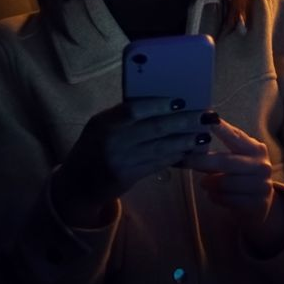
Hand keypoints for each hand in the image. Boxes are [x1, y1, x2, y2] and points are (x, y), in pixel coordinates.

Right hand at [52, 97, 211, 227]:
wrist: (77, 183)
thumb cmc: (93, 146)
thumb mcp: (100, 125)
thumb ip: (124, 115)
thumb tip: (162, 104)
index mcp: (104, 121)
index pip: (135, 108)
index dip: (161, 104)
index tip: (183, 101)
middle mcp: (112, 140)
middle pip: (155, 128)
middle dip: (184, 122)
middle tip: (206, 117)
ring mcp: (120, 160)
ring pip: (160, 148)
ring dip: (185, 141)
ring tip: (203, 135)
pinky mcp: (128, 177)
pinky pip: (158, 164)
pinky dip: (175, 157)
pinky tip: (189, 151)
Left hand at [184, 118, 283, 254]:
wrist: (259, 204)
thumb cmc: (239, 176)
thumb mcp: (234, 159)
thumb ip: (216, 151)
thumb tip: (189, 143)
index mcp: (255, 149)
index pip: (235, 135)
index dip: (221, 128)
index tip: (205, 118)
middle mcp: (261, 165)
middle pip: (225, 161)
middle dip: (201, 161)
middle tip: (185, 161)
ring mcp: (262, 185)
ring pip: (224, 183)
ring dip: (208, 183)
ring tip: (204, 182)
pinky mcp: (257, 203)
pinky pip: (226, 199)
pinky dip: (215, 197)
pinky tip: (213, 194)